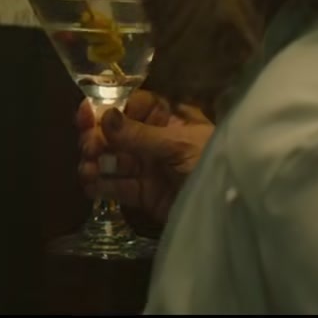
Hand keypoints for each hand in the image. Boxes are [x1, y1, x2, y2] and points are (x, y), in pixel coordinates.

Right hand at [76, 90, 213, 228]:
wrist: (231, 210)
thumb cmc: (211, 164)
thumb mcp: (179, 145)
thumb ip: (140, 134)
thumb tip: (105, 116)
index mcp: (169, 119)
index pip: (132, 107)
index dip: (107, 109)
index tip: (85, 113)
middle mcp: (156, 141)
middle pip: (116, 134)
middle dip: (97, 138)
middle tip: (88, 147)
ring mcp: (149, 168)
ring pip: (113, 160)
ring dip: (96, 162)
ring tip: (88, 170)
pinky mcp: (145, 194)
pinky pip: (118, 187)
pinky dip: (102, 185)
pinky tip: (91, 184)